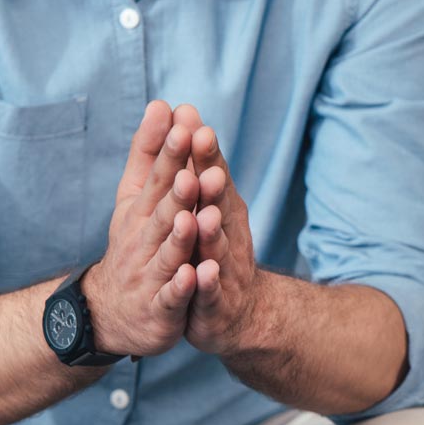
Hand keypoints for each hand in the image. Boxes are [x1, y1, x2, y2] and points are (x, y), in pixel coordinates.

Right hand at [84, 101, 204, 356]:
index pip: (159, 177)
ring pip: (168, 253)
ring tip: (194, 218)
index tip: (184, 125)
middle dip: (179, 192)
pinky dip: (181, 287)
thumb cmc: (134, 242)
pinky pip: (171, 297)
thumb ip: (151, 153)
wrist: (112, 310)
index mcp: (142, 209)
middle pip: (163, 213)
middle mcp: (143, 238)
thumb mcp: (136, 196)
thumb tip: (162, 104)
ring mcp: (151, 273)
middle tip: (194, 170)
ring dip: (181, 236)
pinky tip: (193, 275)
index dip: (171, 153)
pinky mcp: (161, 307)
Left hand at [184, 124, 269, 355]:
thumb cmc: (216, 250)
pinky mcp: (215, 301)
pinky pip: (211, 291)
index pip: (210, 173)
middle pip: (218, 201)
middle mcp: (227, 232)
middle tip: (201, 145)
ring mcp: (223, 267)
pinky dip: (207, 282)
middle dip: (209, 174)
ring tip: (205, 213)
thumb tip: (185, 112)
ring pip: (216, 245)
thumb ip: (195, 163)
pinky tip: (202, 273)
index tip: (191, 116)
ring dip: (211, 229)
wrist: (238, 313)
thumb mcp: (207, 204)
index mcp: (219, 207)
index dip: (201, 148)